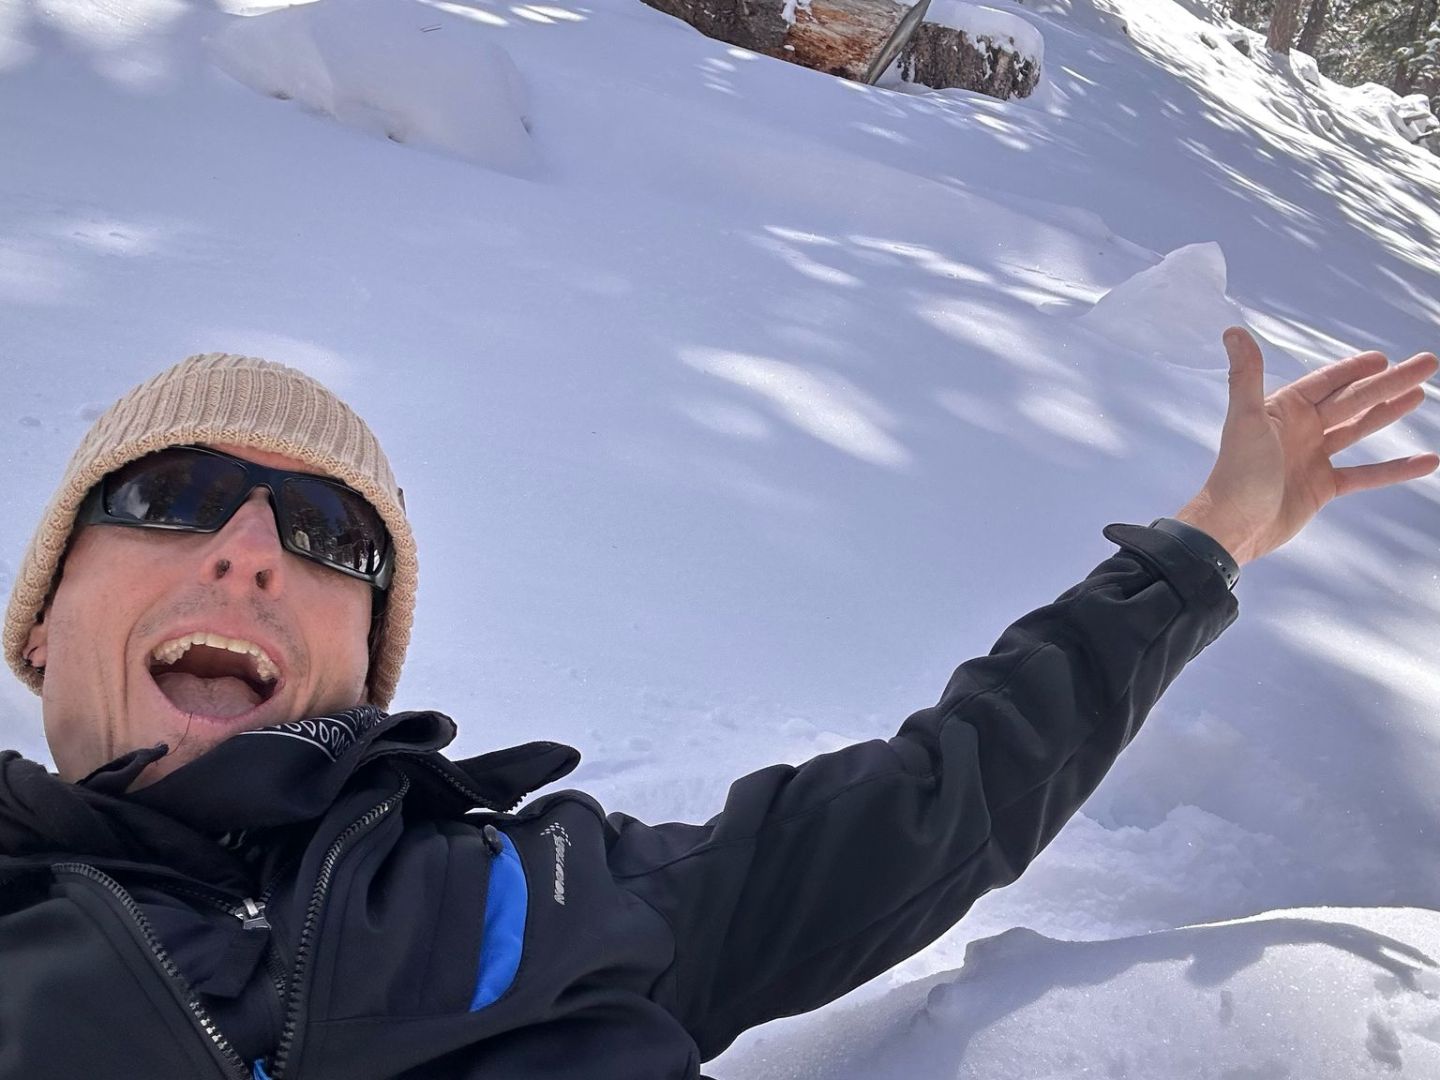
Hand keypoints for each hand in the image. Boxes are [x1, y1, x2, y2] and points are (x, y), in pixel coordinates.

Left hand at [1174, 327, 1438, 565]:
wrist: (1233, 528)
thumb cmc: (1237, 473)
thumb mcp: (1246, 420)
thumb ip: (1245, 376)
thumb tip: (1233, 331)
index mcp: (1283, 410)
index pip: (1325, 382)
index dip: (1354, 369)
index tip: (1384, 357)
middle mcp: (1299, 430)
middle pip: (1352, 400)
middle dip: (1388, 383)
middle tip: (1426, 364)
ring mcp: (1312, 458)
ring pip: (1359, 429)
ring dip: (1389, 412)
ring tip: (1420, 394)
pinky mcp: (1322, 487)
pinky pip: (1366, 475)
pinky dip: (1395, 469)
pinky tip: (1427, 461)